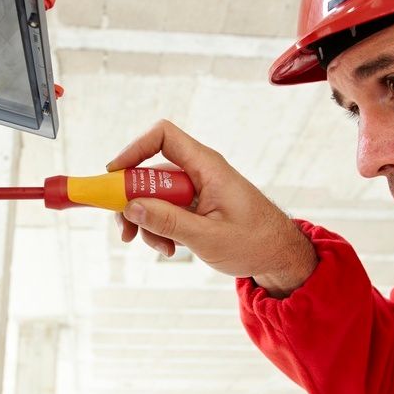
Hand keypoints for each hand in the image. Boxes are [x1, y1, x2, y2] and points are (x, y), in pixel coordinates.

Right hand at [108, 120, 317, 295]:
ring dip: (147, 222)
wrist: (279, 256)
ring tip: (161, 248)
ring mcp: (195, 190)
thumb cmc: (256, 242)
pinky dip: (160, 229)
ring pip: (153, 196)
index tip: (114, 174)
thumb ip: (168, 221)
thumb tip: (131, 208)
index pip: (163, 136)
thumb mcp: (208, 236)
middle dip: (132, 201)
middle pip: (149, 172)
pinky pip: (164, 210)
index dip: (135, 148)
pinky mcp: (194, 207)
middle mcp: (198, 172)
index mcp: (206, 166)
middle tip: (125, 231)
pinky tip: (170, 248)